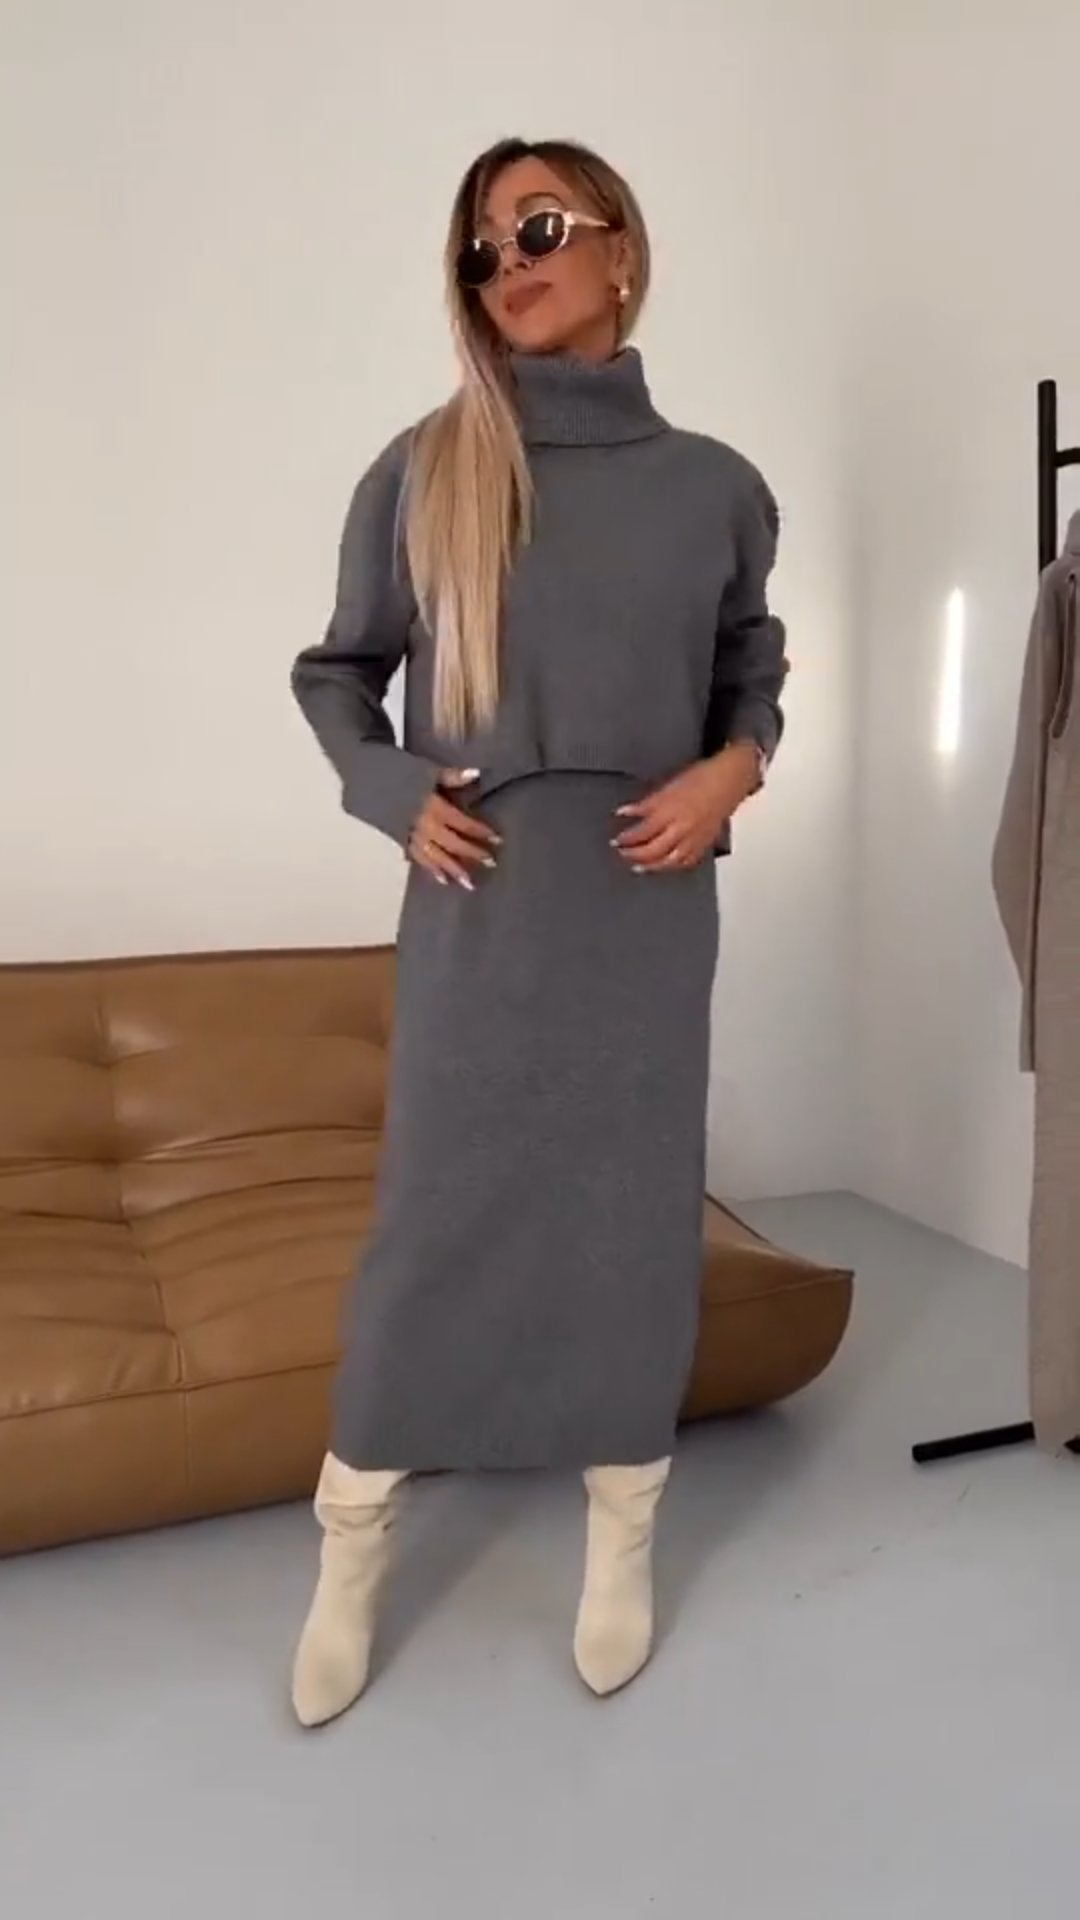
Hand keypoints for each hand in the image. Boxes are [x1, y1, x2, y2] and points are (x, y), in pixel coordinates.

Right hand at [407, 769, 499, 889]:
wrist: (363, 777)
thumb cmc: (396, 770)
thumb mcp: (426, 770)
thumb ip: (452, 776)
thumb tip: (477, 774)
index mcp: (432, 807)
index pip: (462, 823)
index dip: (480, 831)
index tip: (497, 839)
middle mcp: (423, 825)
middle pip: (452, 843)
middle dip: (472, 854)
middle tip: (490, 864)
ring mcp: (410, 835)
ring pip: (436, 857)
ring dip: (453, 870)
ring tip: (469, 884)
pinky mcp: (399, 839)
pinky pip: (418, 858)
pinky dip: (431, 869)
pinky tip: (442, 879)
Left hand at [612, 744, 760, 872]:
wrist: (731, 779)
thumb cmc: (702, 778)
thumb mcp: (668, 786)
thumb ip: (646, 804)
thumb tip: (625, 812)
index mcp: (671, 811)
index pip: (642, 831)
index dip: (626, 838)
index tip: (616, 840)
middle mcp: (682, 828)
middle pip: (653, 850)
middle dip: (634, 854)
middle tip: (622, 853)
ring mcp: (694, 838)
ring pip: (669, 861)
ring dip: (651, 866)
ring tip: (638, 866)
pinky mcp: (705, 843)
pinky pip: (687, 861)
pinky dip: (673, 866)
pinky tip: (664, 866)